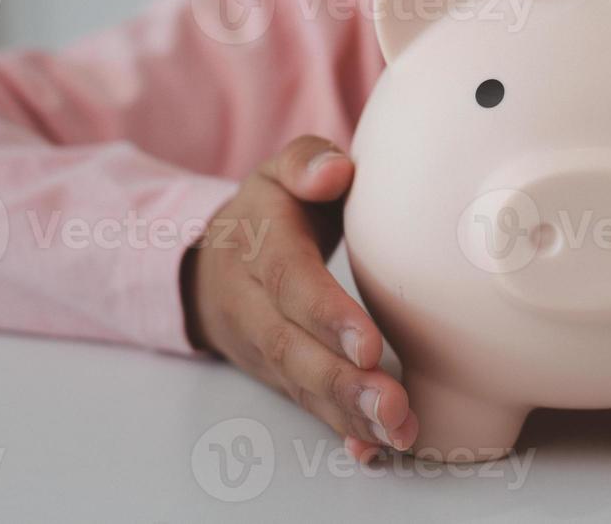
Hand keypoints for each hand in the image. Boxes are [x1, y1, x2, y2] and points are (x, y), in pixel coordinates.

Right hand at [184, 135, 416, 462]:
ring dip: (347, 412)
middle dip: (341, 381)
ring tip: (396, 429)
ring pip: (300, 384)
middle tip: (391, 404)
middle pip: (291, 347)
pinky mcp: (278, 372)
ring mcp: (261, 344)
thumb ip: (305, 162)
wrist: (213, 257)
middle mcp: (252, 301)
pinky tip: (374, 449)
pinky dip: (339, 430)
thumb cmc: (272, 208)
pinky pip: (305, 404)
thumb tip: (333, 172)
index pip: (289, 281)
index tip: (369, 343)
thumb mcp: (279, 171)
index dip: (325, 314)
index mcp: (259, 243)